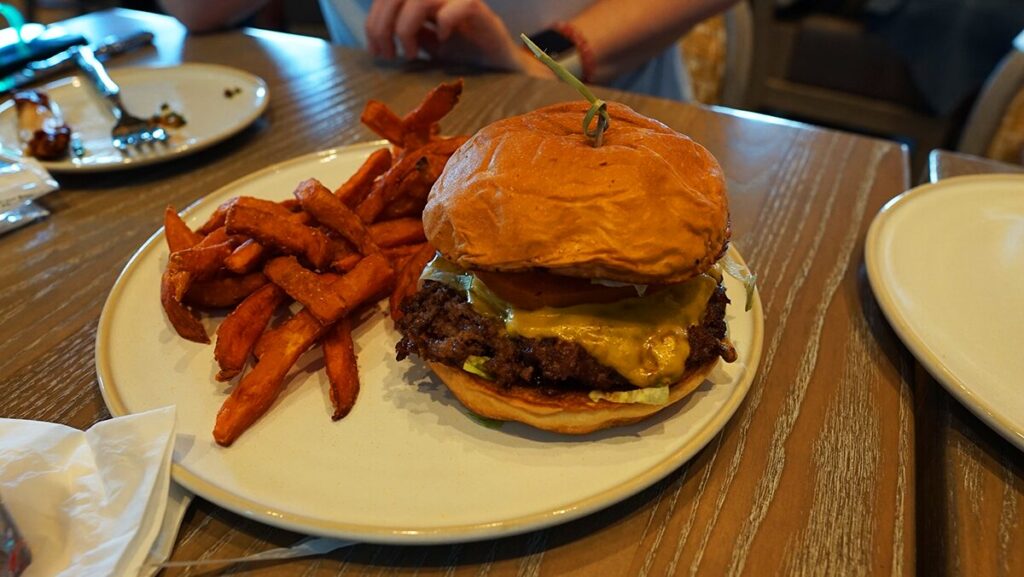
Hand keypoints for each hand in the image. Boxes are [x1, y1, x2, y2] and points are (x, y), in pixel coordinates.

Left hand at [365, 0, 551, 76]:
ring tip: (410, 55)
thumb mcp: (427, 45)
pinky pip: (460, 6)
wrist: (500, 70)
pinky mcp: (480, 12)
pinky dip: (444, 22)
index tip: (374, 51)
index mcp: (425, 0)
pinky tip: (442, 41)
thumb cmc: (465, 57)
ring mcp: (459, 0)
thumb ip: (407, 34)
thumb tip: (378, 38)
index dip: (374, 21)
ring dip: (406, 26)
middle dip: (383, 25)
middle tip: (388, 55)